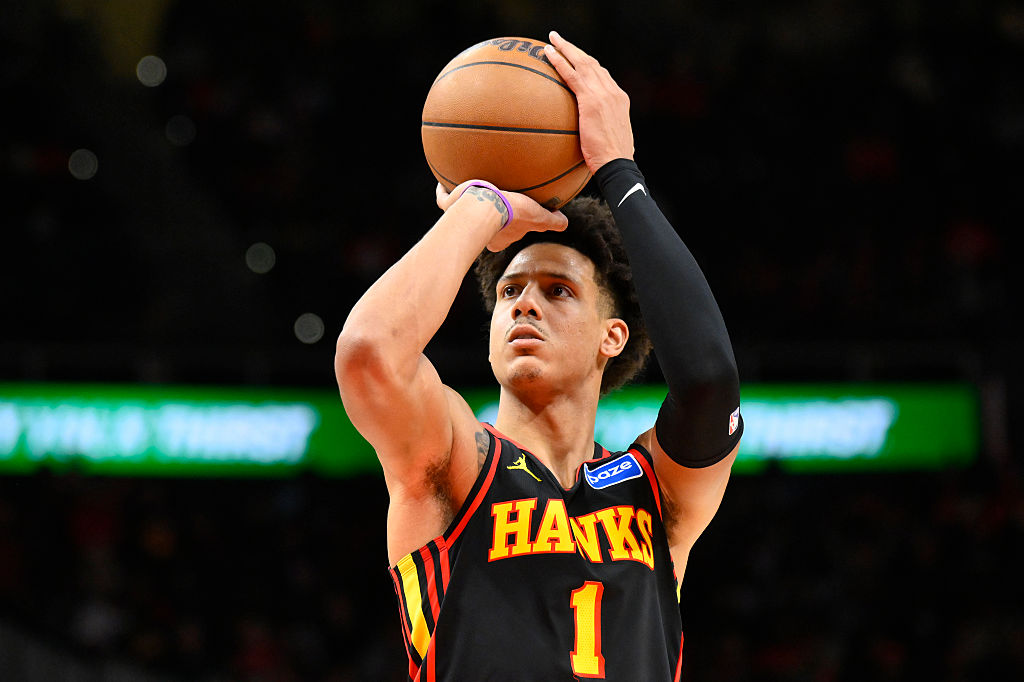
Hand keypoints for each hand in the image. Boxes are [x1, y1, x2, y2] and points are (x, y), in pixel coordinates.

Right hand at [436, 182, 567, 251]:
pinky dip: (444, 191)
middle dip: (486, 215)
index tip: (513, 215)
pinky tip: (444, 180)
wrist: (482, 206)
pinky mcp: (449, 205)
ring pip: (461, 211)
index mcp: (498, 238)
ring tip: (468, 188)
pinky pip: (444, 198)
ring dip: (465, 202)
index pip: (506, 234)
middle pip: (483, 224)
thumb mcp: (537, 217)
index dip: (511, 226)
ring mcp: (461, 218)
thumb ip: (551, 222)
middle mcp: (479, 233)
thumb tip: (564, 223)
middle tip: (492, 201)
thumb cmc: (509, 213)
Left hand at [544, 31, 633, 171]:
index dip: (588, 65)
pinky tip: (547, 53)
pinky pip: (571, 75)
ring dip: (566, 48)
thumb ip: (600, 130)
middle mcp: (613, 92)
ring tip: (551, 40)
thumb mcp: (610, 139)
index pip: (603, 75)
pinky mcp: (591, 100)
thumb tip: (590, 137)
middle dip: (575, 50)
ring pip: (582, 63)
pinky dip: (559, 62)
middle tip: (560, 40)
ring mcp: (603, 94)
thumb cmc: (611, 160)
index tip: (576, 59)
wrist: (617, 164)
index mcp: (619, 99)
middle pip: (592, 63)